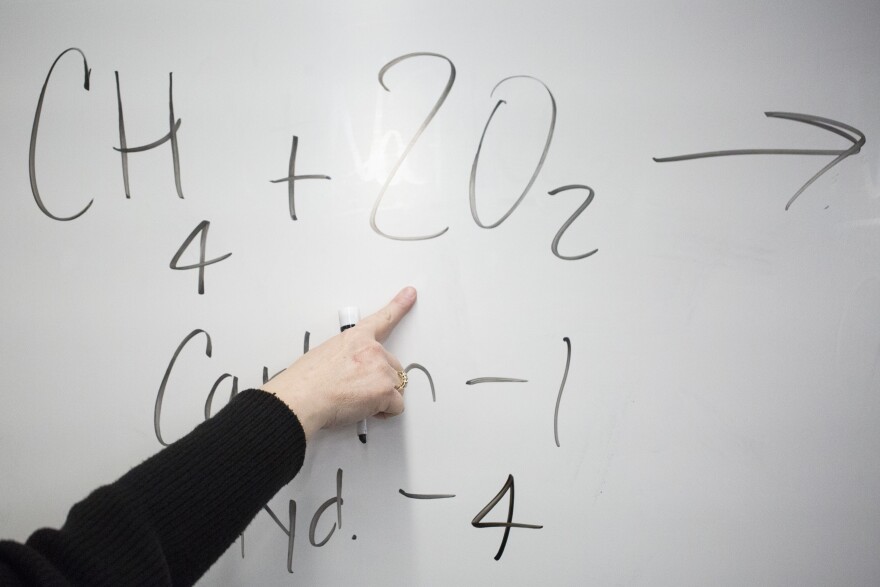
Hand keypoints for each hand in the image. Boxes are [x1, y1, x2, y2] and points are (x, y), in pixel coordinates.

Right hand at [260, 286, 416, 438]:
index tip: (410, 294)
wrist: (302, 398)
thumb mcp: (324, 356)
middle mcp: (372, 350)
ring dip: (382, 396)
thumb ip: (346, 358)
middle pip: (392, 366)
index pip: (382, 319)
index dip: (399, 305)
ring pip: (395, 387)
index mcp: (355, 338)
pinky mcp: (385, 390)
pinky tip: (367, 410)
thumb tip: (349, 370)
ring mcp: (380, 369)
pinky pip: (397, 406)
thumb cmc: (305, 383)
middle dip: (380, 380)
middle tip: (359, 390)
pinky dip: (386, 412)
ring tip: (357, 400)